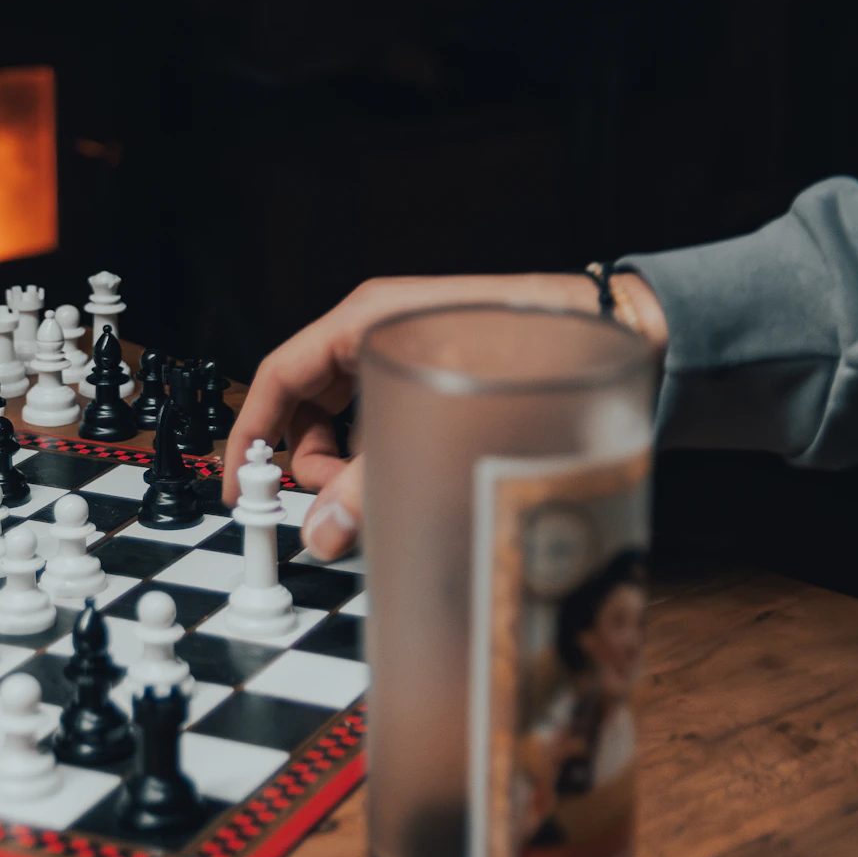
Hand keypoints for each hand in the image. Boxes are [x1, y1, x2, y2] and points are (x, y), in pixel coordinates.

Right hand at [224, 272, 665, 560]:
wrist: (616, 336)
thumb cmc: (532, 358)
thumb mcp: (435, 432)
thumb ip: (369, 488)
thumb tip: (321, 535)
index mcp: (363, 321)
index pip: (277, 375)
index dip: (251, 433)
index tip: (240, 487)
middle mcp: (377, 328)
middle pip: (305, 398)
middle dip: (305, 457)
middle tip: (327, 505)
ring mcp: (405, 349)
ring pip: (342, 413)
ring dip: (345, 460)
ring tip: (378, 493)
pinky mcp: (432, 373)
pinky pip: (380, 416)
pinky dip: (380, 452)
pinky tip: (409, 478)